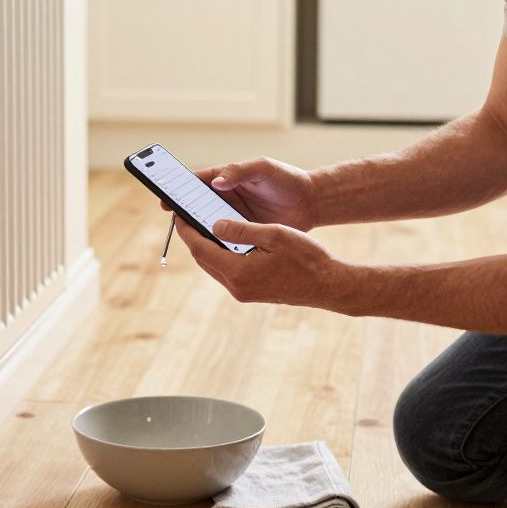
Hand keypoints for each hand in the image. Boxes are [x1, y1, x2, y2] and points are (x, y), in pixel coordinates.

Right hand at [160, 157, 320, 231]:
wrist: (312, 203)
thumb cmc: (288, 179)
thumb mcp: (264, 168)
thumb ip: (240, 171)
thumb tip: (215, 182)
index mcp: (227, 178)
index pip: (196, 182)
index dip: (179, 189)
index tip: (166, 198)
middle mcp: (226, 197)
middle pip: (197, 205)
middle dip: (184, 211)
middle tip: (174, 220)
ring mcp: (234, 217)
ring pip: (209, 224)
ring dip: (199, 230)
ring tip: (190, 237)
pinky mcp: (244, 233)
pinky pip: (225, 239)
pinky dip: (217, 244)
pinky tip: (211, 250)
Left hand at [172, 215, 351, 312]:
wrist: (329, 285)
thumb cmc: (306, 257)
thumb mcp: (273, 234)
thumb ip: (241, 229)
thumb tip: (213, 225)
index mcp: (238, 271)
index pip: (200, 248)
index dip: (186, 230)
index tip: (178, 214)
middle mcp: (236, 287)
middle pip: (203, 259)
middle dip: (193, 238)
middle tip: (186, 217)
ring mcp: (243, 293)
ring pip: (214, 266)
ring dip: (206, 247)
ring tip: (201, 225)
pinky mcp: (251, 294)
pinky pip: (226, 272)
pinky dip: (220, 255)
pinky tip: (224, 241)